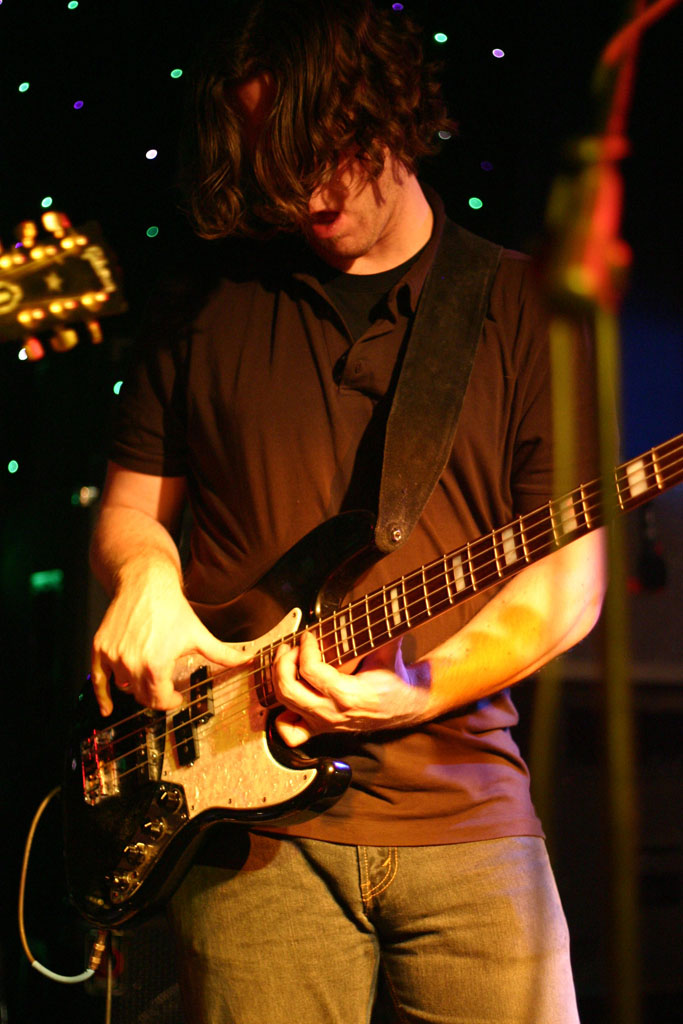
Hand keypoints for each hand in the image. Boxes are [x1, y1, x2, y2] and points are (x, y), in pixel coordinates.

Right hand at [91, 561, 245, 715]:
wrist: (146, 582)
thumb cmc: (172, 608)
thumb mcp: (199, 634)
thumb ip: (224, 654)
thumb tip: (248, 659)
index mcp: (156, 667)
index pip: (160, 700)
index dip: (170, 701)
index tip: (175, 697)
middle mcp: (131, 665)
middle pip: (142, 696)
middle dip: (155, 695)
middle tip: (164, 689)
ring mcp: (113, 657)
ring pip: (124, 686)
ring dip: (135, 686)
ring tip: (147, 676)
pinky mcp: (100, 648)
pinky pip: (98, 680)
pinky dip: (103, 695)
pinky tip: (107, 708)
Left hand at [272, 631, 431, 745]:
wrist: (406, 705)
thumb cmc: (394, 677)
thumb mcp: (387, 649)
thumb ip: (381, 628)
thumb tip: (383, 603)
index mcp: (347, 694)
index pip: (310, 669)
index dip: (305, 647)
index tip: (308, 635)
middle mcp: (331, 712)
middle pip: (288, 689)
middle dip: (284, 662)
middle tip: (292, 647)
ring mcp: (324, 723)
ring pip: (283, 704)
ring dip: (279, 678)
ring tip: (287, 661)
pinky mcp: (321, 728)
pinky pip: (290, 732)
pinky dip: (281, 715)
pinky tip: (290, 696)